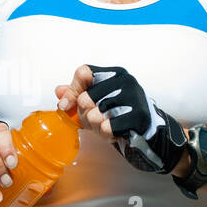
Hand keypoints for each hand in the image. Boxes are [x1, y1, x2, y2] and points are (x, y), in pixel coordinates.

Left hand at [55, 65, 188, 173]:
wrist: (148, 133)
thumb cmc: (119, 115)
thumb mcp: (95, 104)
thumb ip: (76, 95)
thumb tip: (58, 91)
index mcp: (113, 73)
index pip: (84, 72)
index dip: (72, 91)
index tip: (66, 106)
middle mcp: (125, 81)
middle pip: (87, 96)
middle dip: (83, 114)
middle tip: (90, 121)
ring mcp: (134, 97)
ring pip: (97, 113)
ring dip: (94, 126)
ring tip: (101, 128)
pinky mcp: (139, 116)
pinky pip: (109, 126)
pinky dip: (105, 133)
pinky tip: (111, 133)